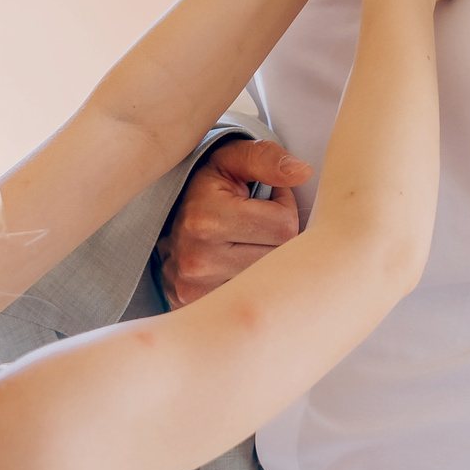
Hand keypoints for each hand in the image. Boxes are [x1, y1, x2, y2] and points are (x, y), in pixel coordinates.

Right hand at [153, 138, 314, 307]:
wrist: (166, 222)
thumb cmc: (208, 188)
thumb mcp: (233, 160)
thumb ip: (267, 159)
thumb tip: (303, 172)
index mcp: (205, 220)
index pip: (284, 225)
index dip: (283, 208)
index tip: (265, 203)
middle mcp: (197, 261)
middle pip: (280, 259)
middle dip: (278, 240)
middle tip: (258, 227)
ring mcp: (196, 292)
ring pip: (270, 283)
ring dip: (267, 265)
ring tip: (246, 246)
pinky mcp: (197, 310)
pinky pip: (251, 303)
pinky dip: (252, 287)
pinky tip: (237, 268)